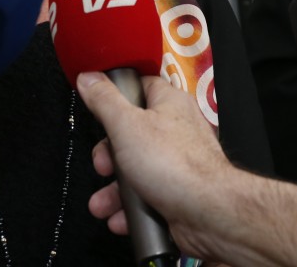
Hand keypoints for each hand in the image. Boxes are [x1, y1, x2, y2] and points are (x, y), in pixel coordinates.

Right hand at [79, 72, 229, 258]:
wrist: (207, 214)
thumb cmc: (176, 165)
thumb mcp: (126, 125)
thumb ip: (104, 100)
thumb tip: (89, 78)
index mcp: (169, 103)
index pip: (140, 86)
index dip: (116, 97)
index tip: (97, 109)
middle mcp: (176, 130)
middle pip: (130, 134)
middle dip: (109, 158)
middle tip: (104, 166)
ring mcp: (177, 162)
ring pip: (136, 170)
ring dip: (114, 191)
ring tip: (103, 203)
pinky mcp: (177, 191)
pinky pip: (146, 195)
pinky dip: (130, 208)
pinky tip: (121, 217)